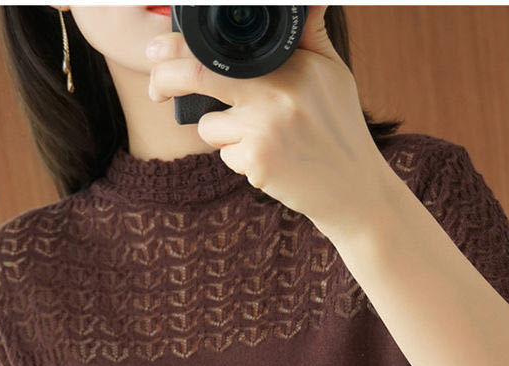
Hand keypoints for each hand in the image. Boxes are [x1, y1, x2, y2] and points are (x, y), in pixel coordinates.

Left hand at [146, 5, 392, 235]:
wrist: (353, 190)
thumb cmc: (340, 127)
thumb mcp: (331, 71)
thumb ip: (308, 33)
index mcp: (288, 66)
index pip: (217, 49)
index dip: (177, 46)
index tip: (158, 48)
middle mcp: (273, 95)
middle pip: (195, 77)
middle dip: (163, 81)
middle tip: (155, 90)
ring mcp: (263, 132)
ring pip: (209, 126)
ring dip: (220, 131)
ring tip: (261, 136)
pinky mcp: (257, 165)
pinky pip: (225, 156)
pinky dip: (238, 158)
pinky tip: (269, 159)